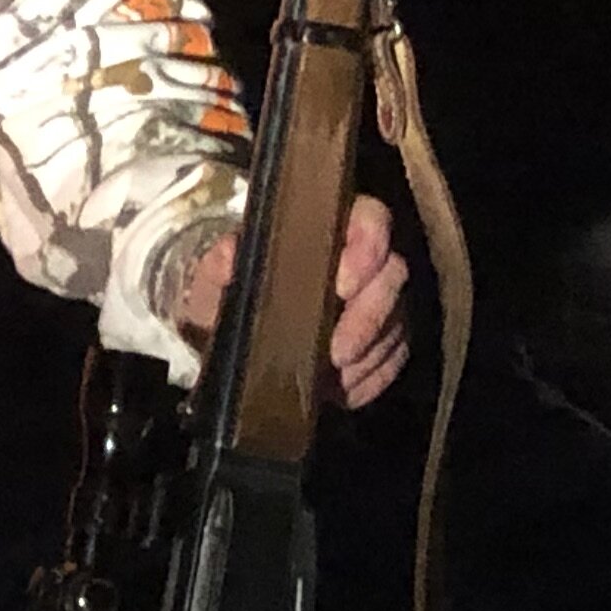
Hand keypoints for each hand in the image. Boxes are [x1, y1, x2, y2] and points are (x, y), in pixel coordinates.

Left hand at [168, 193, 412, 408]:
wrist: (228, 348)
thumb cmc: (225, 304)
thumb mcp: (212, 286)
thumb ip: (220, 266)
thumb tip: (231, 252)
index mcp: (322, 231)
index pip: (368, 218)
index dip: (367, 247)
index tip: (343, 285)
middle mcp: (361, 261)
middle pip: (393, 274)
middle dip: (370, 317)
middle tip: (338, 352)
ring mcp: (378, 302)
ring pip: (398, 320)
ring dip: (369, 353)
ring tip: (332, 378)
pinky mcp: (384, 342)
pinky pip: (394, 359)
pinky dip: (371, 378)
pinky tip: (343, 392)